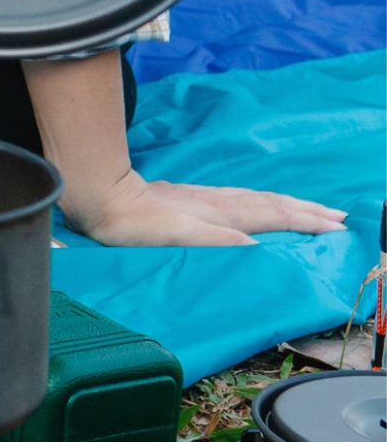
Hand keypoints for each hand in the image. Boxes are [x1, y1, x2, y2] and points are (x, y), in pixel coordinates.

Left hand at [65, 170, 347, 248]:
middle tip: (338, 217)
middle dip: (306, 210)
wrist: (103, 200)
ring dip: (289, 204)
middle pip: (271, 204)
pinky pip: (242, 199)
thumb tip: (253, 242)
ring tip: (313, 208)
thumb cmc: (135, 226)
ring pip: (258, 199)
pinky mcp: (193, 199)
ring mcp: (206, 199)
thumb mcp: (175, 236)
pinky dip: (263, 202)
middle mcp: (217, 203)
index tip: (335, 226)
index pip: (271, 215)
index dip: (304, 220)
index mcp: (219, 213)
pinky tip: (263, 205)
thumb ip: (215, 238)